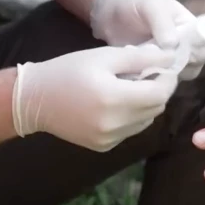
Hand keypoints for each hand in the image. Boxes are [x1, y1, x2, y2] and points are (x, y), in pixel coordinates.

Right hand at [12, 44, 178, 151]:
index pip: (160, 93)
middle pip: (156, 108)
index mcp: (114, 99)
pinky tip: (119, 103)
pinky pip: (132, 130)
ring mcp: (110, 139)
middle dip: (159, 90)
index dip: (167, 79)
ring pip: (146, 121)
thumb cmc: (68, 71)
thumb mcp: (104, 56)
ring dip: (147, 104)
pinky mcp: (104, 147)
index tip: (164, 67)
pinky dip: (134, 116)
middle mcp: (115, 124)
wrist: (34, 100)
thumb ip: (140, 57)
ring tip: (132, 88)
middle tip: (148, 74)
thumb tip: (170, 57)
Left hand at [89, 0, 204, 79]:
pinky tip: (134, 68)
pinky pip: (155, 83)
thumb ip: (163, 23)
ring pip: (175, 79)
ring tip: (142, 60)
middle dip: (178, 66)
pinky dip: (146, 79)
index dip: (199, 54)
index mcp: (192, 32)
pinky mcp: (151, 72)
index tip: (181, 49)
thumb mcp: (152, 5)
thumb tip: (173, 46)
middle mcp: (184, 50)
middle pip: (195, 69)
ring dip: (161, 74)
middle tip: (157, 56)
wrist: (112, 10)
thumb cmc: (139, 2)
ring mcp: (168, 63)